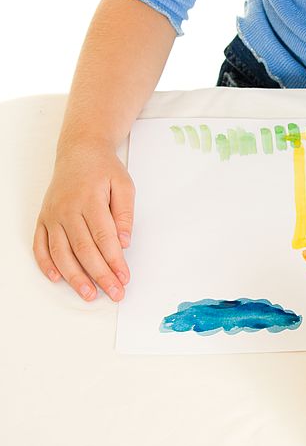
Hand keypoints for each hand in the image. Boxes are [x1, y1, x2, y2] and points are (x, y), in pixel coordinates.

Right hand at [33, 139, 133, 301]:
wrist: (79, 151)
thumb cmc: (104, 169)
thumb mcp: (124, 185)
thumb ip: (124, 214)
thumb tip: (124, 242)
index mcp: (90, 200)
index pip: (104, 237)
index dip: (114, 261)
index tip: (125, 277)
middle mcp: (67, 209)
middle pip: (84, 249)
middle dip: (100, 274)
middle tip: (114, 292)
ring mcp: (53, 215)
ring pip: (61, 252)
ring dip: (74, 276)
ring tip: (89, 294)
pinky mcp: (43, 218)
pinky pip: (40, 244)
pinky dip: (46, 263)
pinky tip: (57, 278)